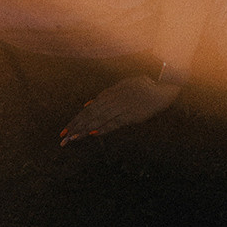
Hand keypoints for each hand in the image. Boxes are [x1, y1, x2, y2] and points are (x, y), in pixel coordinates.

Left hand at [59, 75, 179, 145]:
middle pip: (90, 115)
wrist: (162, 88)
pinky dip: (104, 128)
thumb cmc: (142, 87)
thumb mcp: (121, 86)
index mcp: (109, 94)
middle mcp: (113, 100)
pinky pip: (115, 122)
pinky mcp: (131, 115)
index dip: (75, 120)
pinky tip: (93, 134)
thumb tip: (87, 104)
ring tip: (73, 139)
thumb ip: (105, 95)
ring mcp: (122, 107)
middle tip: (63, 140)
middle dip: (76, 127)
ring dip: (85, 130)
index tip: (64, 131)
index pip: (88, 109)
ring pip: (100, 120)